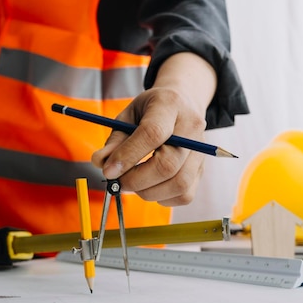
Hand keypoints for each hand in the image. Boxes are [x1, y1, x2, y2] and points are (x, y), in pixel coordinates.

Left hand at [91, 88, 206, 205]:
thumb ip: (114, 140)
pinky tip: (150, 187)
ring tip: (133, 183)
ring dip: (148, 192)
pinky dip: (163, 198)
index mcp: (169, 105)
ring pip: (179, 184)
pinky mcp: (202, 169)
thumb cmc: (150, 111)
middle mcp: (191, 127)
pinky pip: (185, 195)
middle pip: (168, 165)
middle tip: (118, 182)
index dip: (128, 156)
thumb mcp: (127, 116)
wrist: (182, 104)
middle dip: (136, 180)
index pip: (152, 133)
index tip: (108, 171)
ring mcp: (201, 150)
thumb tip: (100, 162)